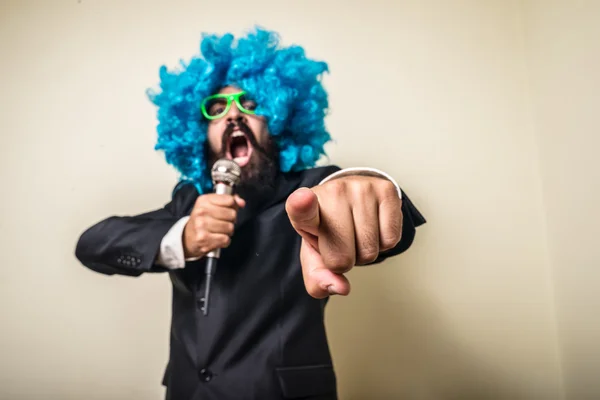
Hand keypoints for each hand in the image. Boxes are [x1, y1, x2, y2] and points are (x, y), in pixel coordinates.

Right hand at [183, 194, 244, 258]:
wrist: (187, 237)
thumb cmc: (203, 220)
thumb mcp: (212, 205)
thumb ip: (229, 201)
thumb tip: (241, 202)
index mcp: (204, 200)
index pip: (230, 200)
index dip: (233, 206)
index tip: (227, 209)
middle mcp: (201, 212)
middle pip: (232, 214)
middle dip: (231, 220)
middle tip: (222, 222)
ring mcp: (201, 226)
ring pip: (230, 228)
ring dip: (228, 232)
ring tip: (219, 231)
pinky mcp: (204, 239)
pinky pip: (225, 239)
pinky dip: (224, 241)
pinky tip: (217, 238)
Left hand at [285, 176, 402, 297]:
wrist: (350, 198)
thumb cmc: (329, 229)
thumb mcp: (315, 255)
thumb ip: (318, 278)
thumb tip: (341, 287)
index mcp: (304, 209)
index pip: (302, 209)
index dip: (302, 206)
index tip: (303, 200)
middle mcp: (332, 192)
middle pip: (343, 256)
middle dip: (345, 260)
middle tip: (342, 241)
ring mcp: (361, 188)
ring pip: (369, 250)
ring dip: (365, 253)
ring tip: (357, 233)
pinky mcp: (386, 190)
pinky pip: (391, 240)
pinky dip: (383, 244)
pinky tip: (374, 227)